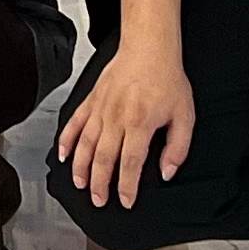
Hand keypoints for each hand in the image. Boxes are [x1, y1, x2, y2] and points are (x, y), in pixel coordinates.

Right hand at [52, 45, 196, 210]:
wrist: (149, 48)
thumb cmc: (167, 79)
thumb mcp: (185, 116)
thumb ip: (177, 148)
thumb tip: (166, 172)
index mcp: (140, 123)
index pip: (129, 164)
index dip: (126, 187)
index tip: (125, 201)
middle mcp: (116, 118)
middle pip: (102, 159)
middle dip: (99, 184)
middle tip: (99, 201)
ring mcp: (100, 109)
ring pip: (85, 145)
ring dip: (81, 168)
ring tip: (80, 185)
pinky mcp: (91, 100)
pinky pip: (74, 123)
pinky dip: (66, 141)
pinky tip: (64, 156)